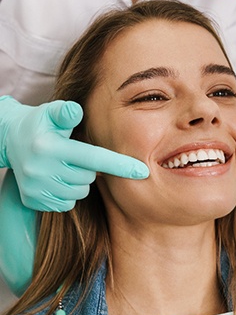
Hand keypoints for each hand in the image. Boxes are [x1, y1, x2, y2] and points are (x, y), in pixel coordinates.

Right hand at [0, 96, 148, 211]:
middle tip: (75, 155)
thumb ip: (65, 112)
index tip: (143, 171)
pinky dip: (67, 193)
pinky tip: (57, 179)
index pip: (93, 158)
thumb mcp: (50, 113)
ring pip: (79, 193)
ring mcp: (37, 188)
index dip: (120, 165)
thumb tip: (77, 111)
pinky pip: (66, 204)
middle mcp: (41, 170)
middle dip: (89, 168)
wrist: (9, 142)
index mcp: (50, 148)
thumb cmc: (39, 125)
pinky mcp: (33, 201)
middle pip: (88, 177)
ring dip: (79, 181)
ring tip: (65, 166)